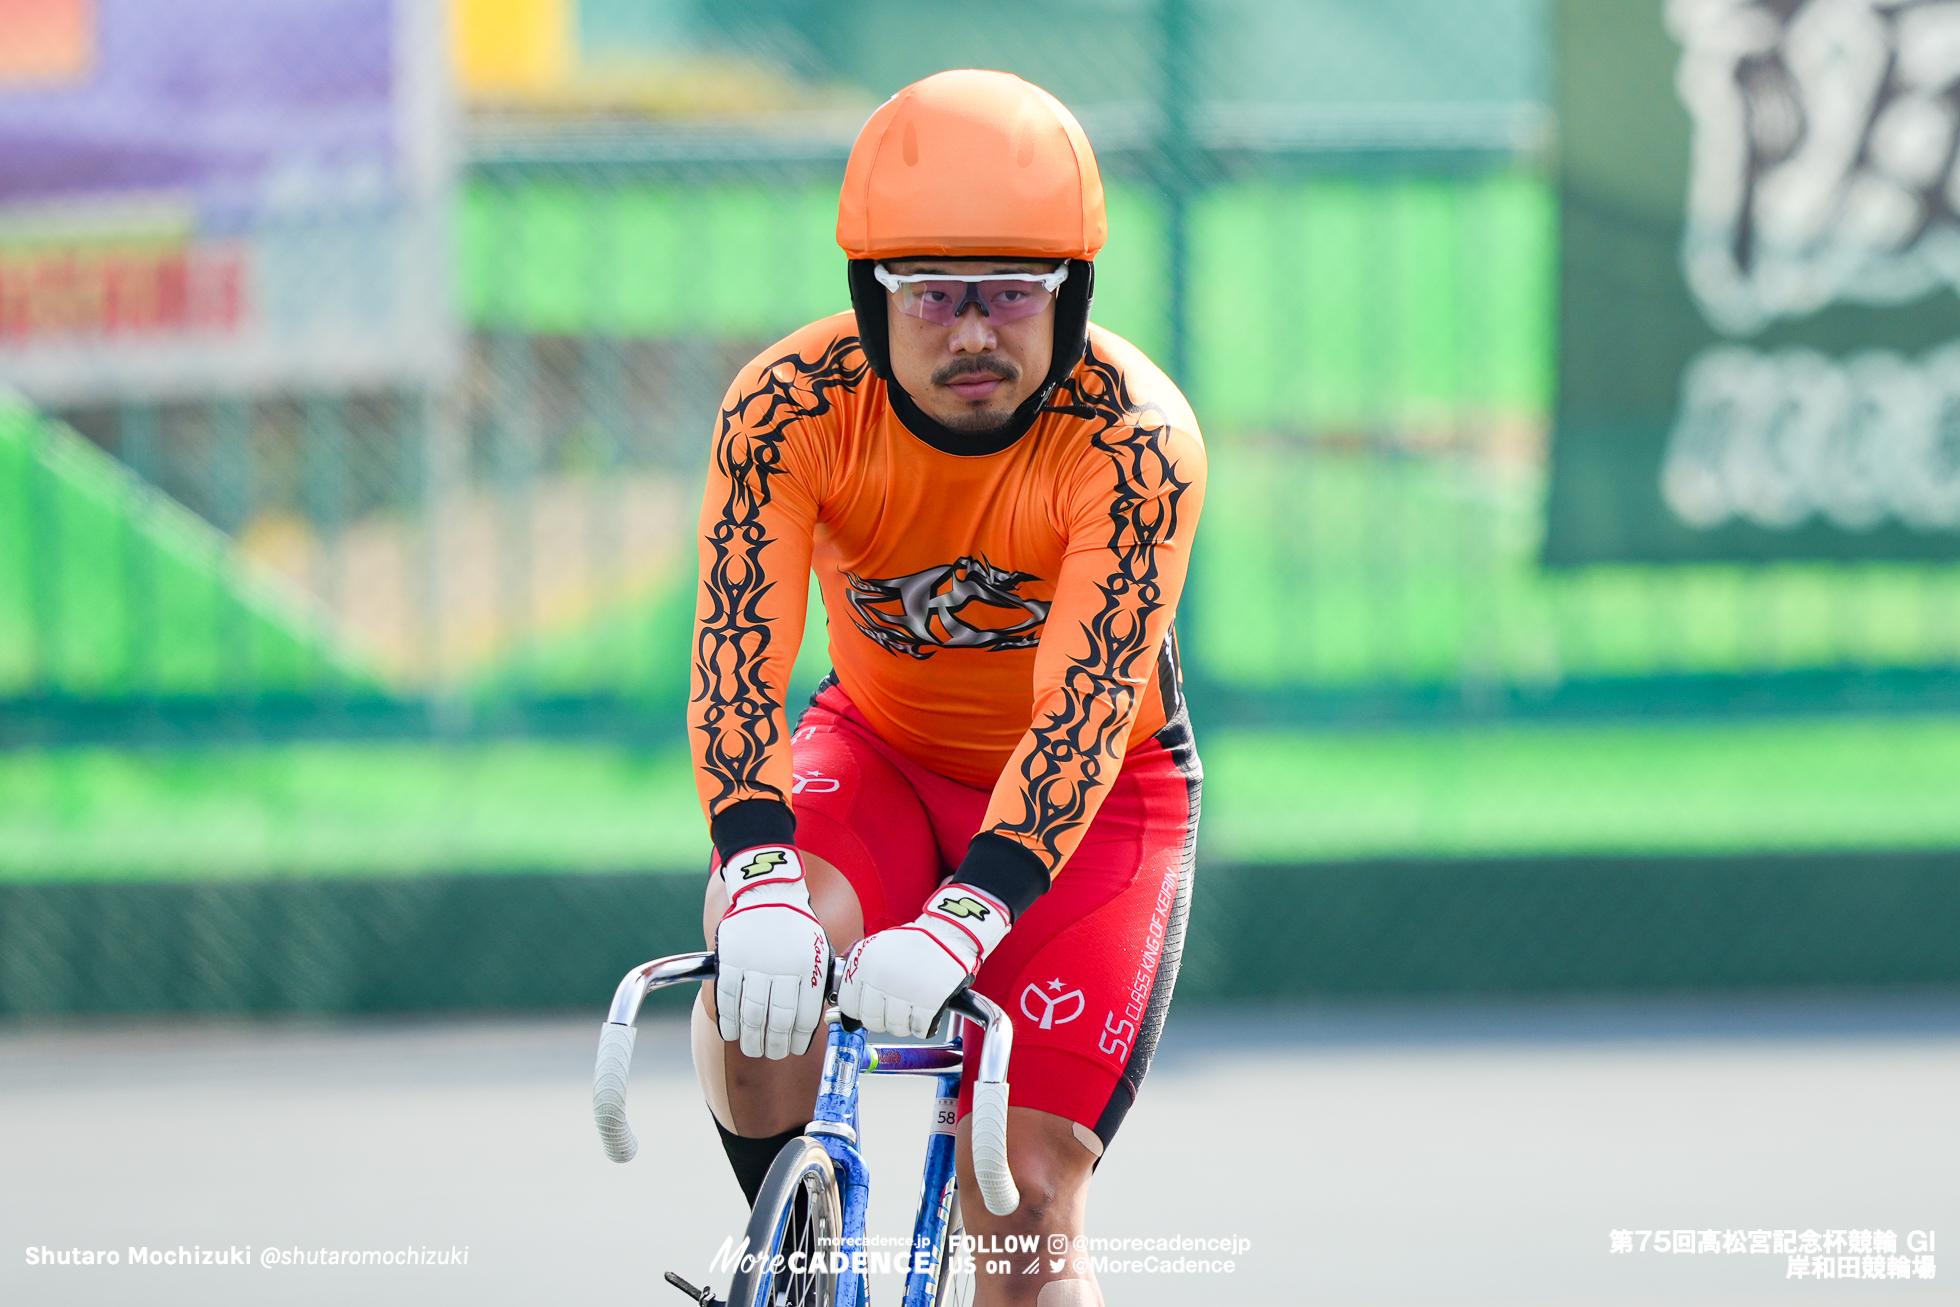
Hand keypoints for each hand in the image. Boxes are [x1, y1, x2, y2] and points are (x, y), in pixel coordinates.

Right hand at [714, 846, 831, 1059]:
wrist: (768, 892)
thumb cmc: (795, 927)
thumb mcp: (816, 950)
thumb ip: (815, 982)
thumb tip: (813, 1021)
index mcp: (808, 967)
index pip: (804, 1015)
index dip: (798, 1039)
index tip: (794, 1049)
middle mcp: (783, 967)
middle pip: (777, 1019)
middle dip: (775, 1044)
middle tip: (772, 1053)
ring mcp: (754, 963)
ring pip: (751, 1013)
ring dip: (751, 1037)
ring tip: (752, 1048)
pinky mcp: (730, 959)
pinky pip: (728, 998)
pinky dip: (728, 1020)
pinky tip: (731, 1032)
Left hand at [839, 885, 1011, 1037]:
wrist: (950, 934)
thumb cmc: (914, 945)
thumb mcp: (878, 950)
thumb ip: (861, 979)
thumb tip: (846, 1016)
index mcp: (864, 963)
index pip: (849, 1006)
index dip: (861, 1010)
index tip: (872, 1008)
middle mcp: (881, 977)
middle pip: (872, 1021)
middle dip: (884, 1019)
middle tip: (896, 1008)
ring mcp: (905, 990)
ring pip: (895, 1028)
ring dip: (905, 1023)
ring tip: (914, 1005)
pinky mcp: (931, 1001)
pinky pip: (920, 1029)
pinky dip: (925, 1025)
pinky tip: (927, 1011)